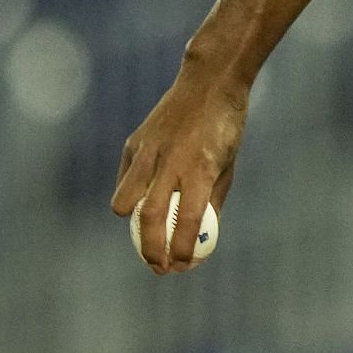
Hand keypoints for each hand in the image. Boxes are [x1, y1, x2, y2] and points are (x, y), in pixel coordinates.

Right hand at [111, 60, 246, 273]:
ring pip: (126, 201)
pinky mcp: (134, 143)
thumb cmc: (224, 129)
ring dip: (132, 225)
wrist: (209, 84)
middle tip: (158, 267)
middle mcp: (171, 162)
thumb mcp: (227, 166)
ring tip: (147, 237)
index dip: (181, 249)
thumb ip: (211, 200)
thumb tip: (199, 237)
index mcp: (200, 169)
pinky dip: (131, 196)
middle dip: (151, 250)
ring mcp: (148, 151)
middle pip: (149, 218)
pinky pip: (126, 179)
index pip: (186, 221)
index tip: (181, 267)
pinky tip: (144, 201)